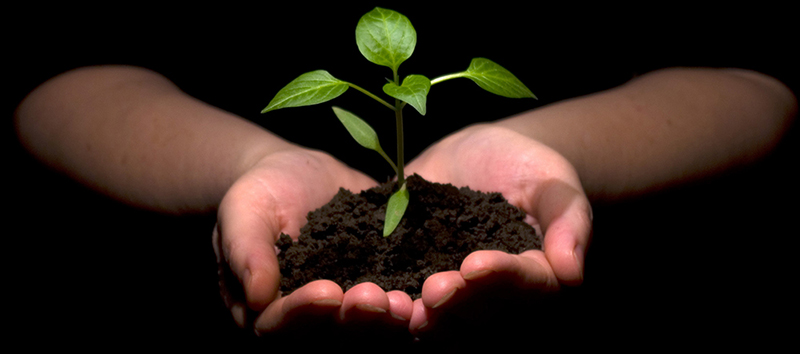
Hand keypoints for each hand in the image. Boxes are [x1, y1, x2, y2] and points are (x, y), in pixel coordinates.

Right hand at [213, 148, 414, 335]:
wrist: (304, 173)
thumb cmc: (263, 191)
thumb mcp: (244, 210)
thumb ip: (247, 250)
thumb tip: (257, 298)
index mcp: (266, 311)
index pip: (279, 326)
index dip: (303, 313)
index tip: (327, 291)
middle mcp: (310, 321)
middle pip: (330, 337)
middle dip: (356, 321)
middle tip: (377, 299)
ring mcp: (350, 311)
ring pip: (369, 330)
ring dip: (389, 321)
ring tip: (407, 301)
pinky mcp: (383, 290)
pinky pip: (399, 304)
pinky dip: (417, 302)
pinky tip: (434, 286)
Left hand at [403, 124, 591, 336]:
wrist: (475, 155)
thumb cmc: (527, 166)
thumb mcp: (554, 181)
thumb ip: (568, 219)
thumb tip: (571, 272)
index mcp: (533, 281)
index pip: (524, 289)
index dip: (500, 279)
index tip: (474, 264)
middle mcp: (492, 301)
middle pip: (478, 318)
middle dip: (455, 304)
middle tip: (434, 288)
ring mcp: (449, 298)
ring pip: (437, 325)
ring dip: (417, 318)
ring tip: (396, 302)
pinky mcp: (409, 283)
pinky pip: (398, 301)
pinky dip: (382, 302)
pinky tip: (360, 292)